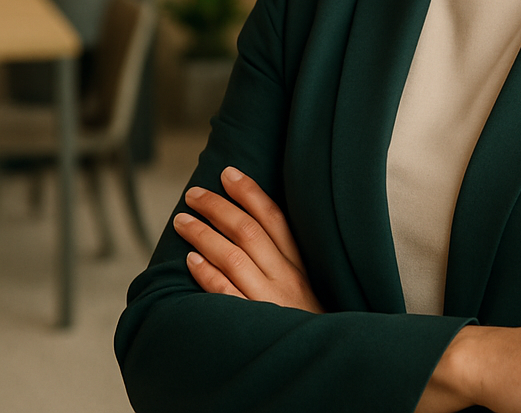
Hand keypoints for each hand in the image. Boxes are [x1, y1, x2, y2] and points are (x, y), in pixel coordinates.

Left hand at [173, 167, 323, 313]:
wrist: (323, 362)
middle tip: (193, 194)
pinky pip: (226, 295)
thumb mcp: (305, 286)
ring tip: (182, 221)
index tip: (228, 173)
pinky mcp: (254, 325)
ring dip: (204, 235)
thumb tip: (250, 228)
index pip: (275, 218)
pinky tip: (191, 261)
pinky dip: (207, 275)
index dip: (250, 192)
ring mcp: (270, 301)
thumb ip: (283, 260)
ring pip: (234, 257)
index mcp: (300, 264)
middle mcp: (287, 277)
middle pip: (249, 230)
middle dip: (218, 207)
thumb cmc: (307, 322)